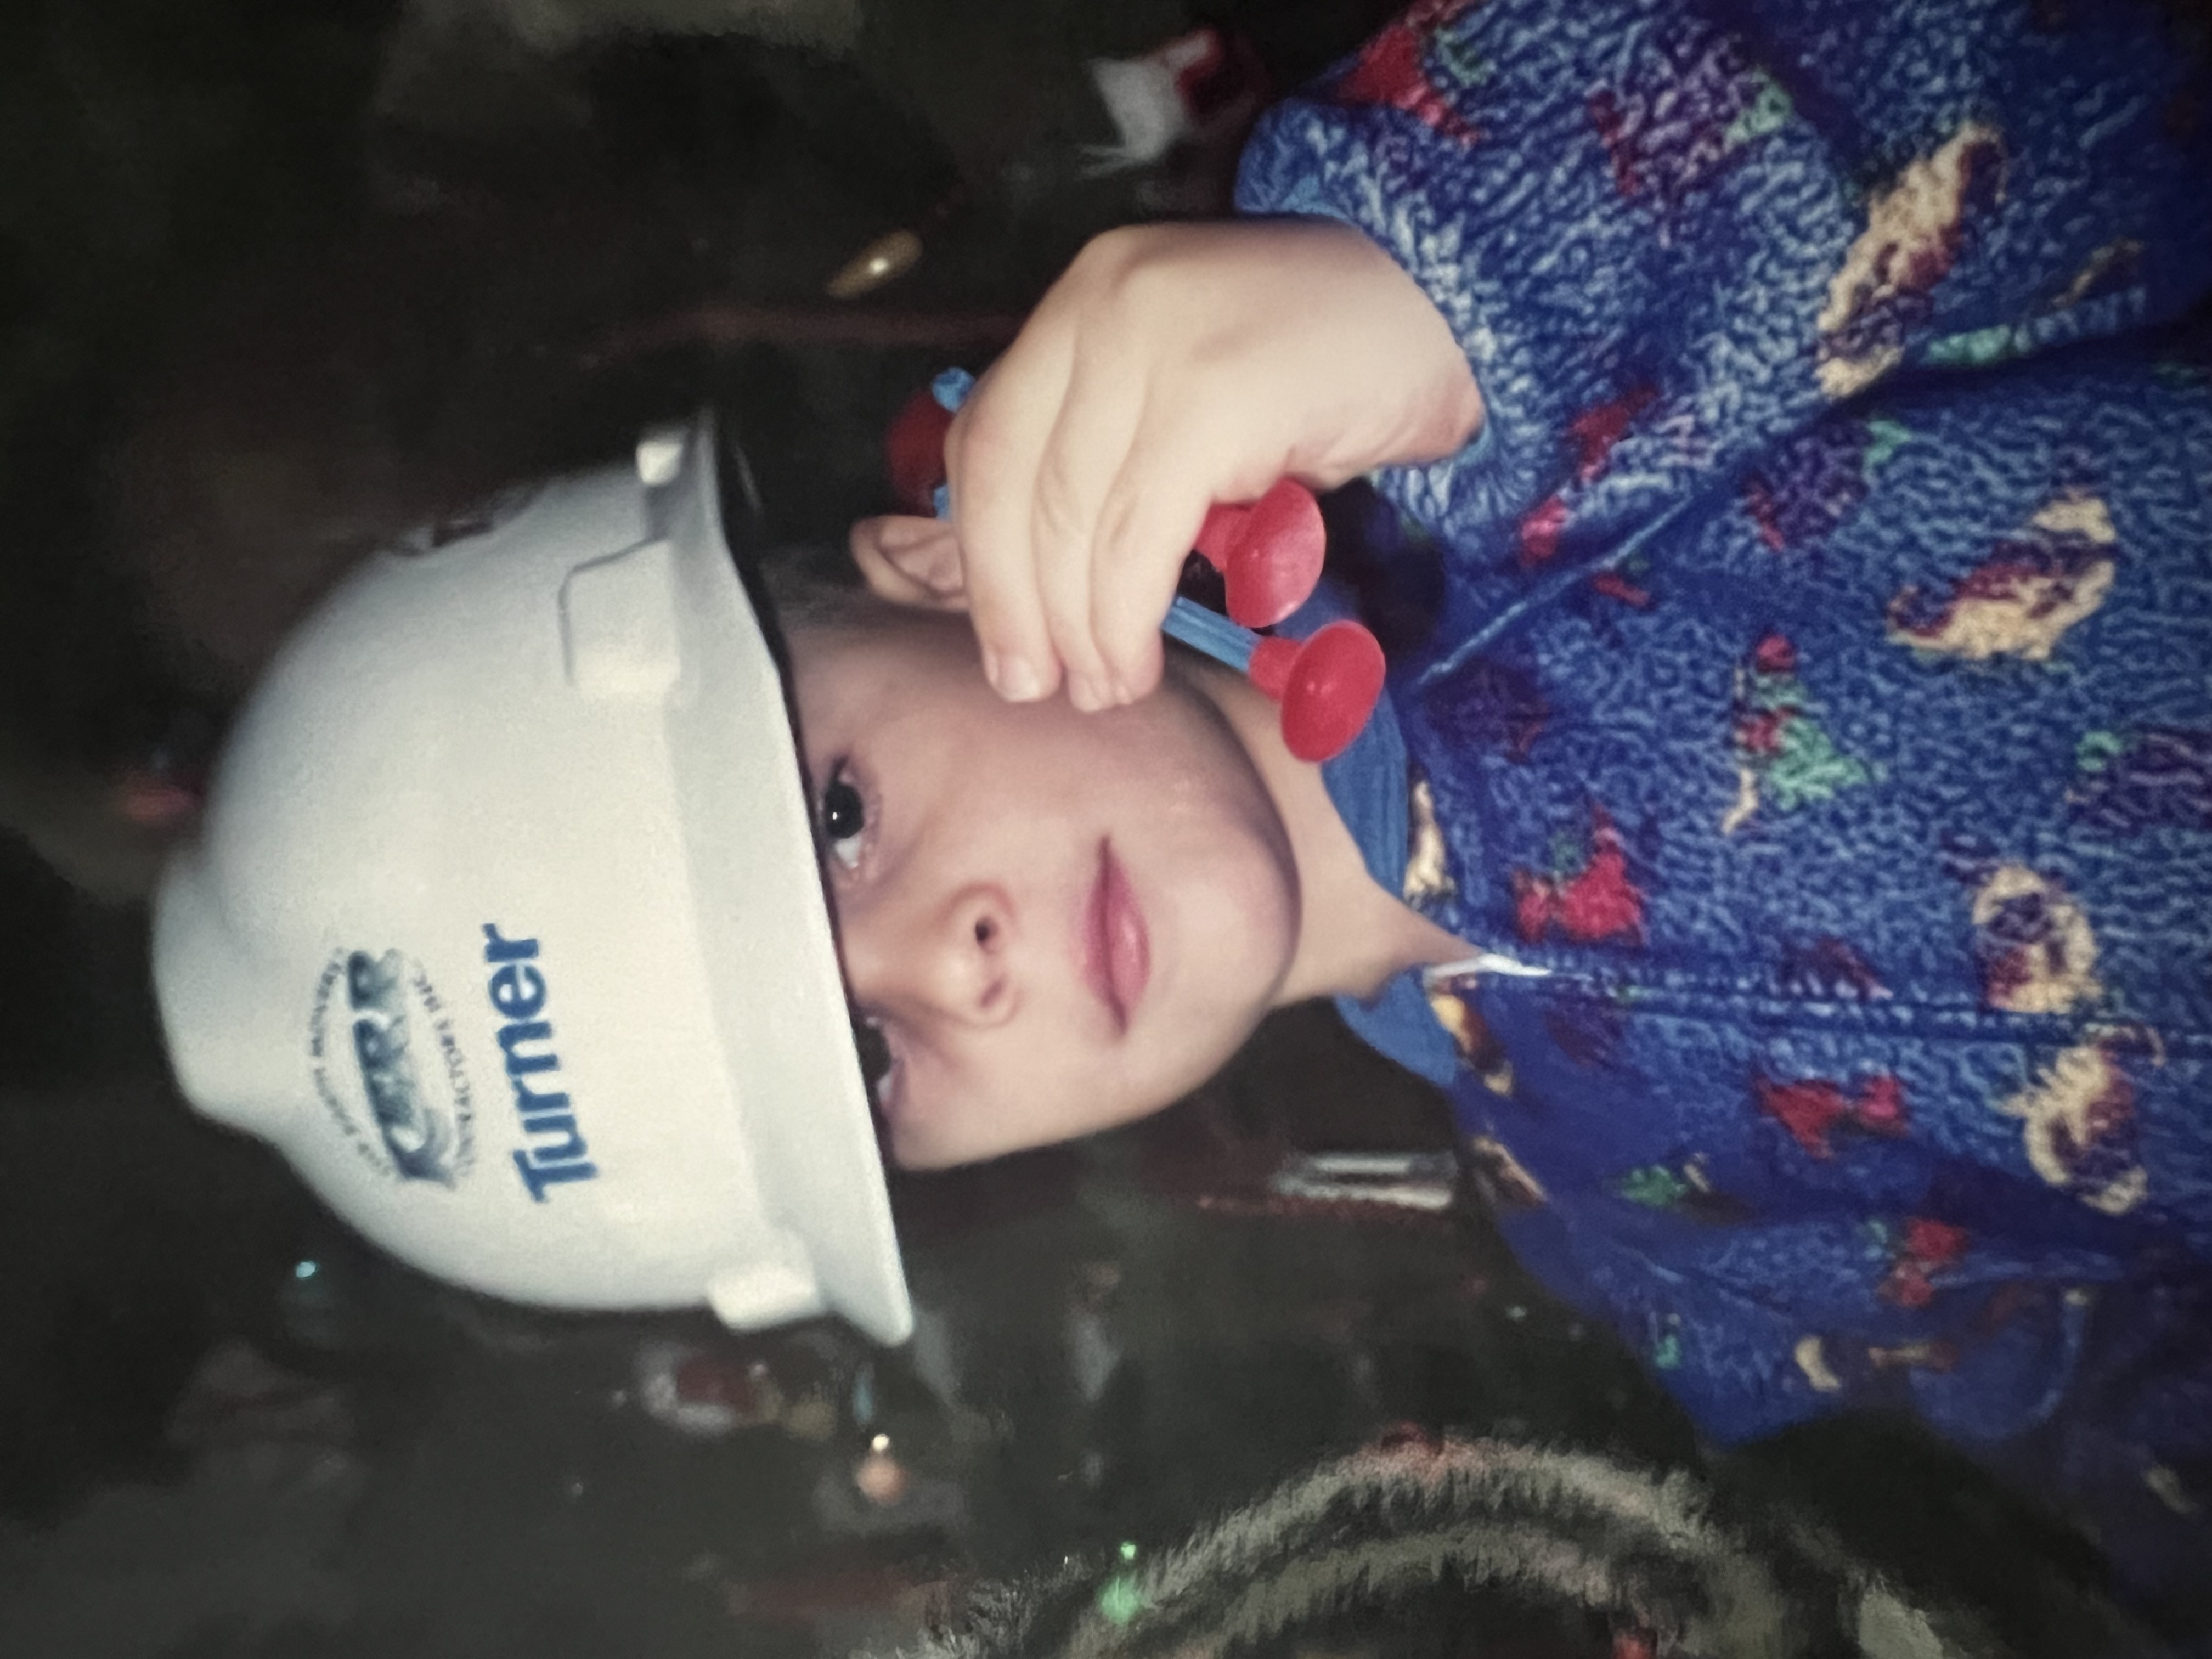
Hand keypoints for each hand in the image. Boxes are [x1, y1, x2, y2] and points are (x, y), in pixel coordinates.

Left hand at [850, 220, 1480, 709]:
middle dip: (1011, 604)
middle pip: (1011, 481)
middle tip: (1032, 688)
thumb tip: (1053, 578)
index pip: (989, 434)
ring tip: (1102, 691)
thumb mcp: (1199, 387)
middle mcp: (1104, 302)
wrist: (1462, 306)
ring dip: (1076, 628)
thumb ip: (1122, 445)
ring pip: (1069, 519)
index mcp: (1087, 294)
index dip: (981, 549)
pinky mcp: (1212, 399)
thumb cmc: (1335, 366)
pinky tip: (1136, 664)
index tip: (1003, 636)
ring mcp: (1154, 344)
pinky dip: (1124, 617)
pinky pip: (1137, 537)